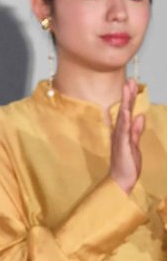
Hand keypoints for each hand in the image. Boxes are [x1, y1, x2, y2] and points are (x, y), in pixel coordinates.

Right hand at [110, 78, 144, 193]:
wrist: (121, 180)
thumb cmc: (127, 163)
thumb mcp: (135, 145)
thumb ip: (136, 131)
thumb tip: (140, 117)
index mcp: (123, 131)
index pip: (127, 111)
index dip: (129, 97)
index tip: (131, 83)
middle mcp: (119, 132)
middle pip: (123, 110)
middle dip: (127, 95)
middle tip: (129, 80)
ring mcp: (120, 138)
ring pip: (123, 118)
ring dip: (125, 104)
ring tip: (127, 91)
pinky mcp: (123, 146)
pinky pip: (124, 132)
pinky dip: (125, 121)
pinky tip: (126, 112)